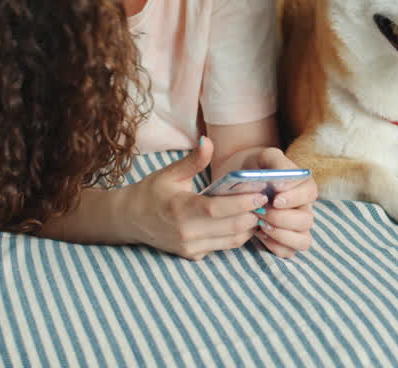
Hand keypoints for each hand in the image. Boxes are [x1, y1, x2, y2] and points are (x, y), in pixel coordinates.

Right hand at [127, 137, 267, 259]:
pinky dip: (237, 235)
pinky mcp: (193, 256)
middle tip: (267, 199)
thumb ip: (193, 160)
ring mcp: (191, 247)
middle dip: (253, 214)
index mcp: (180, 209)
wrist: (130, 220)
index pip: (217, 209)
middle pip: (231, 227)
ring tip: (260, 209)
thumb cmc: (152, 192)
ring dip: (249, 226)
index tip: (261, 193)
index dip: (242, 203)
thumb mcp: (170, 173)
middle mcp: (187, 233)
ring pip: (232, 241)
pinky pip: (223, 247)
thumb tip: (208, 140)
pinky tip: (244, 221)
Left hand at [242, 147, 317, 257]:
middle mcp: (304, 208)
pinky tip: (260, 234)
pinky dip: (276, 246)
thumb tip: (281, 181)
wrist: (242, 177)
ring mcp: (295, 227)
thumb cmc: (257, 166)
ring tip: (262, 225)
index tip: (275, 197)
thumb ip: (277, 163)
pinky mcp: (283, 240)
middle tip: (262, 211)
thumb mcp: (267, 156)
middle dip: (283, 218)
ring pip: (303, 241)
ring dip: (282, 235)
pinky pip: (288, 252)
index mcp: (303, 186)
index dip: (294, 198)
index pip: (310, 193)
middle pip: (306, 221)